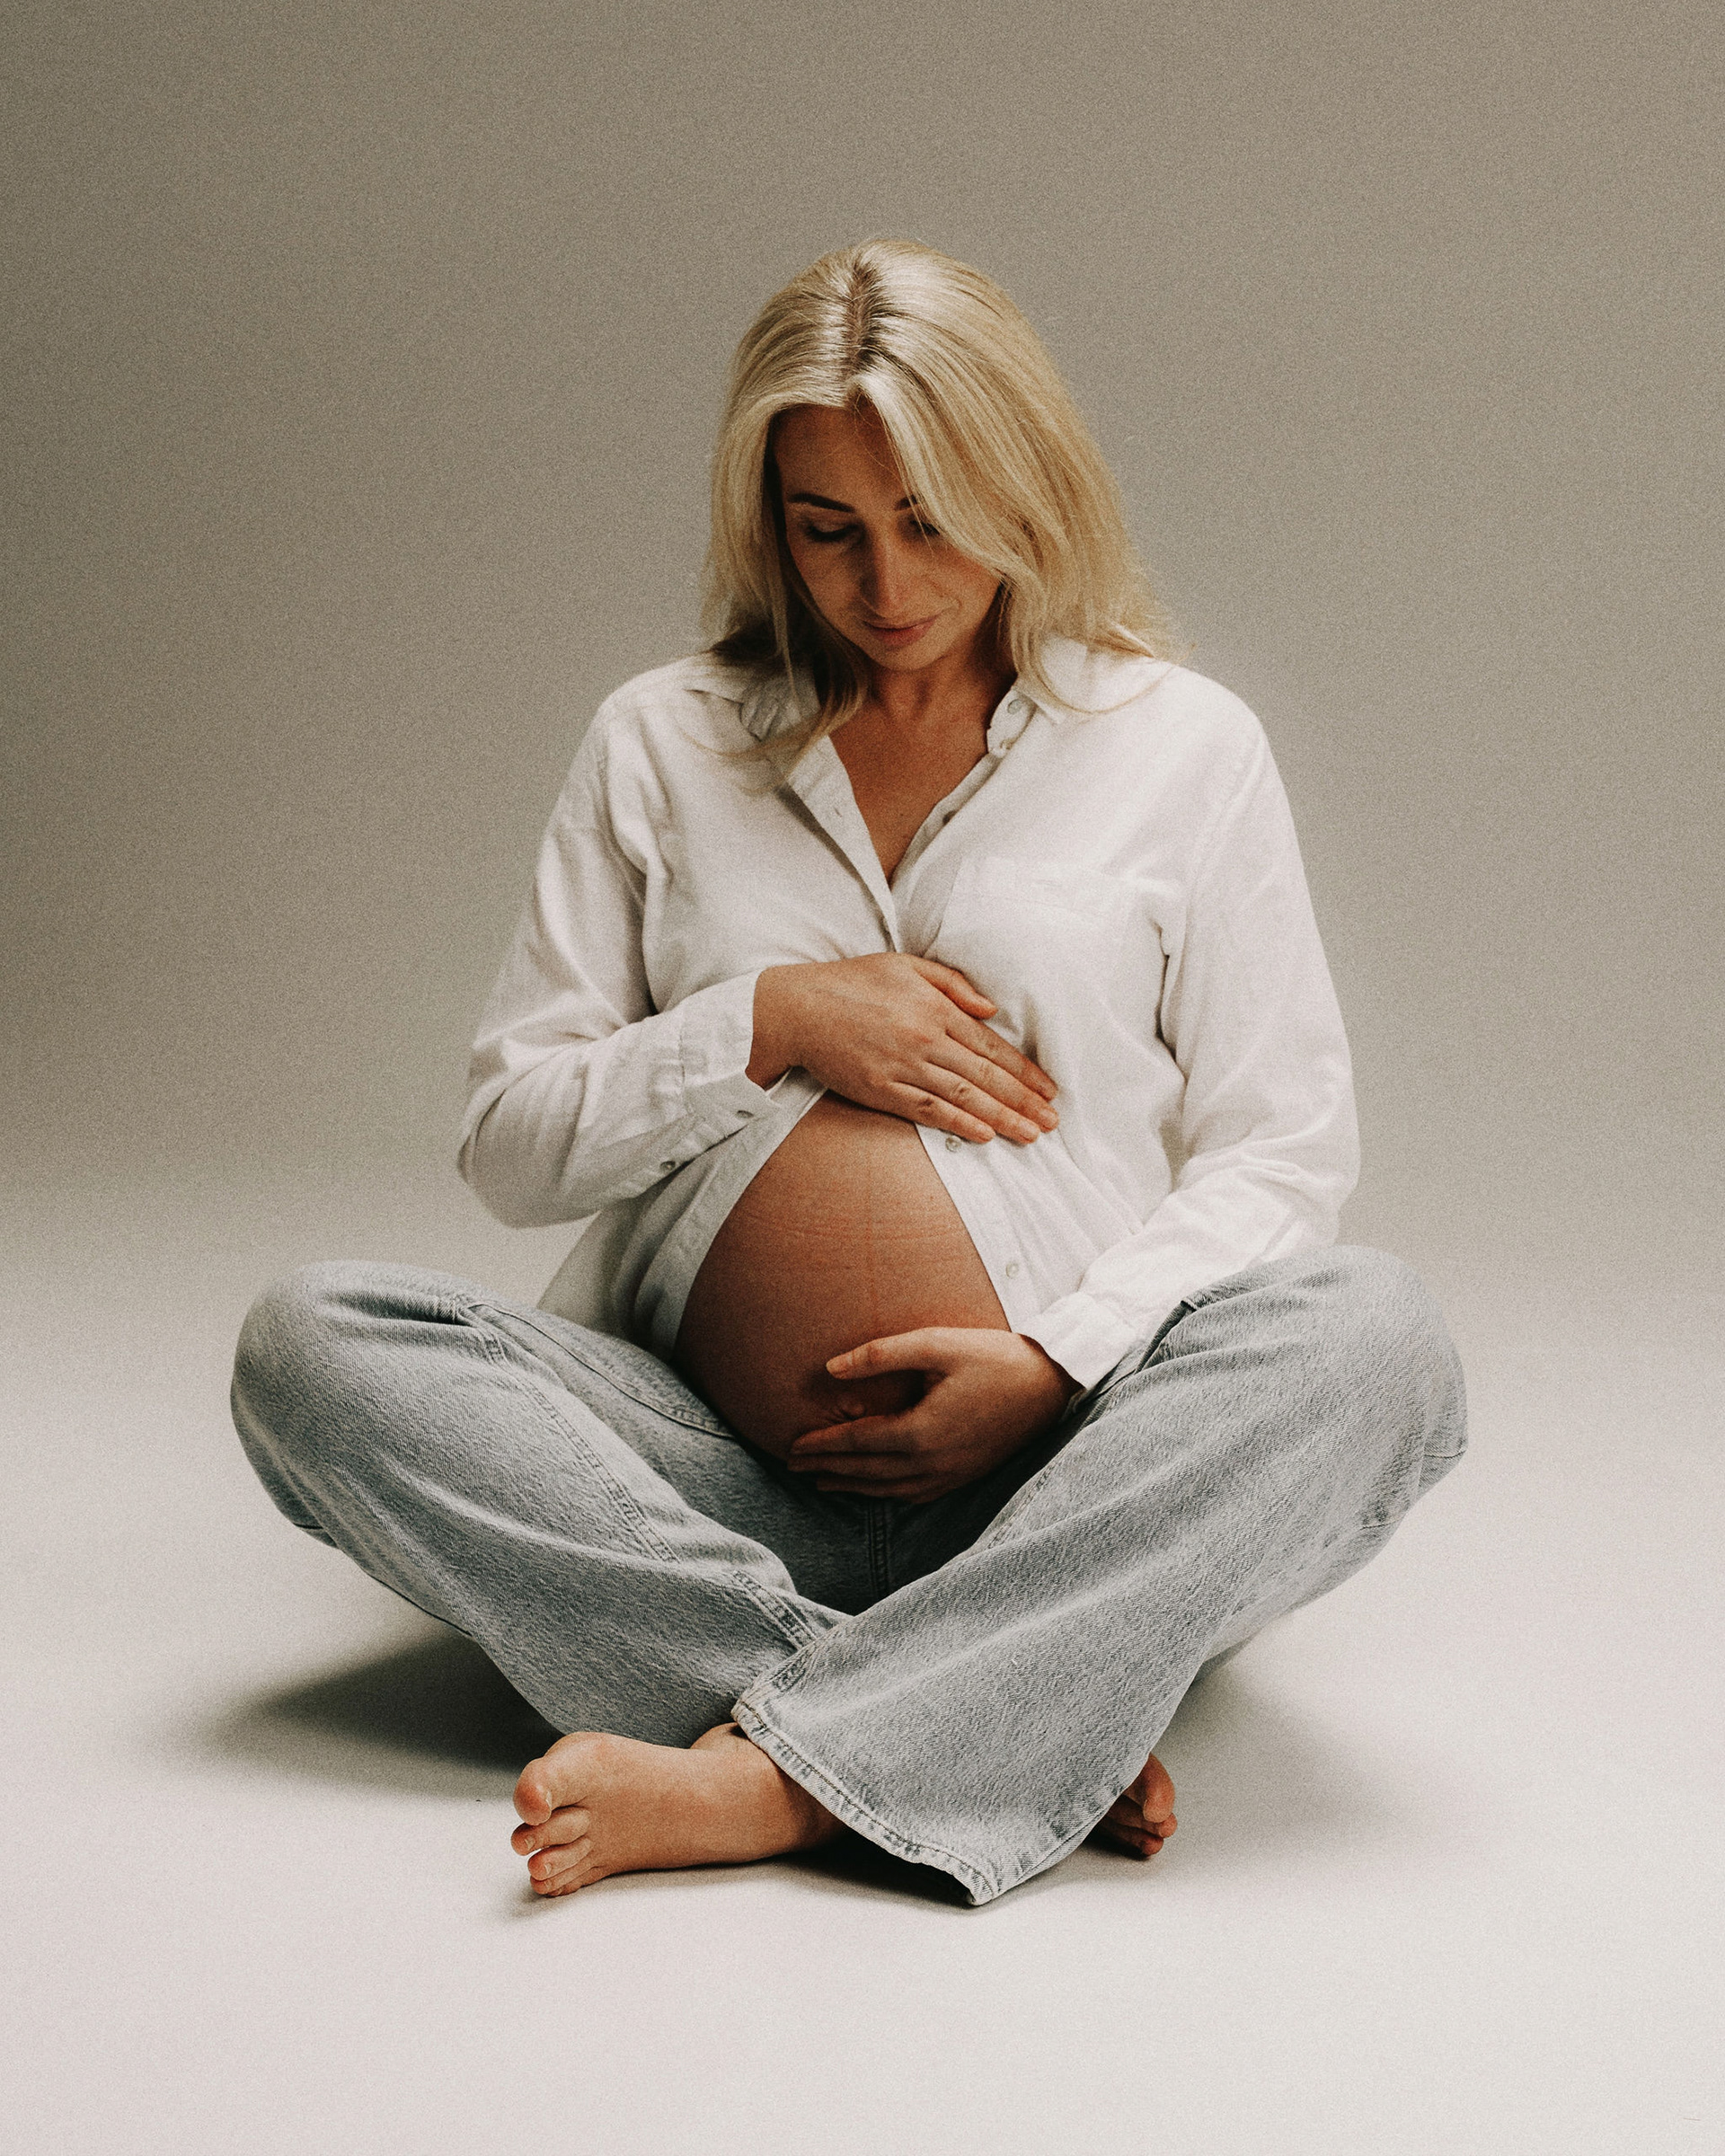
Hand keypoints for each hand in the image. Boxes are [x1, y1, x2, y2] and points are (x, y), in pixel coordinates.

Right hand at [749, 954, 1057, 1144]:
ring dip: (1001, 1117)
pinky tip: (984, 1135)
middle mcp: (925, 1038)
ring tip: (1031, 1135)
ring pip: (963, 1097)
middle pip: (985, 1075)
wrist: (798, 1009)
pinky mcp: (880, 1090)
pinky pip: (927, 1111)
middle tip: (1052, 1122)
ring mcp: (903, 1066)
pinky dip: (958, 1124)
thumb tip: (991, 1010)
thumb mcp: (905, 965)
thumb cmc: (852, 982)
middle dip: (1023, 1100)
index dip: (1024, 1070)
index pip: (991, 1046)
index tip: (1048, 1089)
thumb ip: (952, 985)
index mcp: (935, 1008)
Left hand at [785, 1328, 1079, 1501]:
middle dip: (827, 1468)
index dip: (822, 1444)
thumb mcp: (937, 1343)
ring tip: (823, 1480)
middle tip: (793, 1466)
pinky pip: (914, 1494)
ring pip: (887, 1490)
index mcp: (922, 1431)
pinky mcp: (965, 1476)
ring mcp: (951, 1475)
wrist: (1051, 1385)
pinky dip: (885, 1493)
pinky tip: (874, 1487)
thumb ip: (883, 1354)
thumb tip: (832, 1368)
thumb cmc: (994, 1357)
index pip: (858, 1442)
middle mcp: (933, 1462)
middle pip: (866, 1472)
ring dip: (852, 1485)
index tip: (792, 1445)